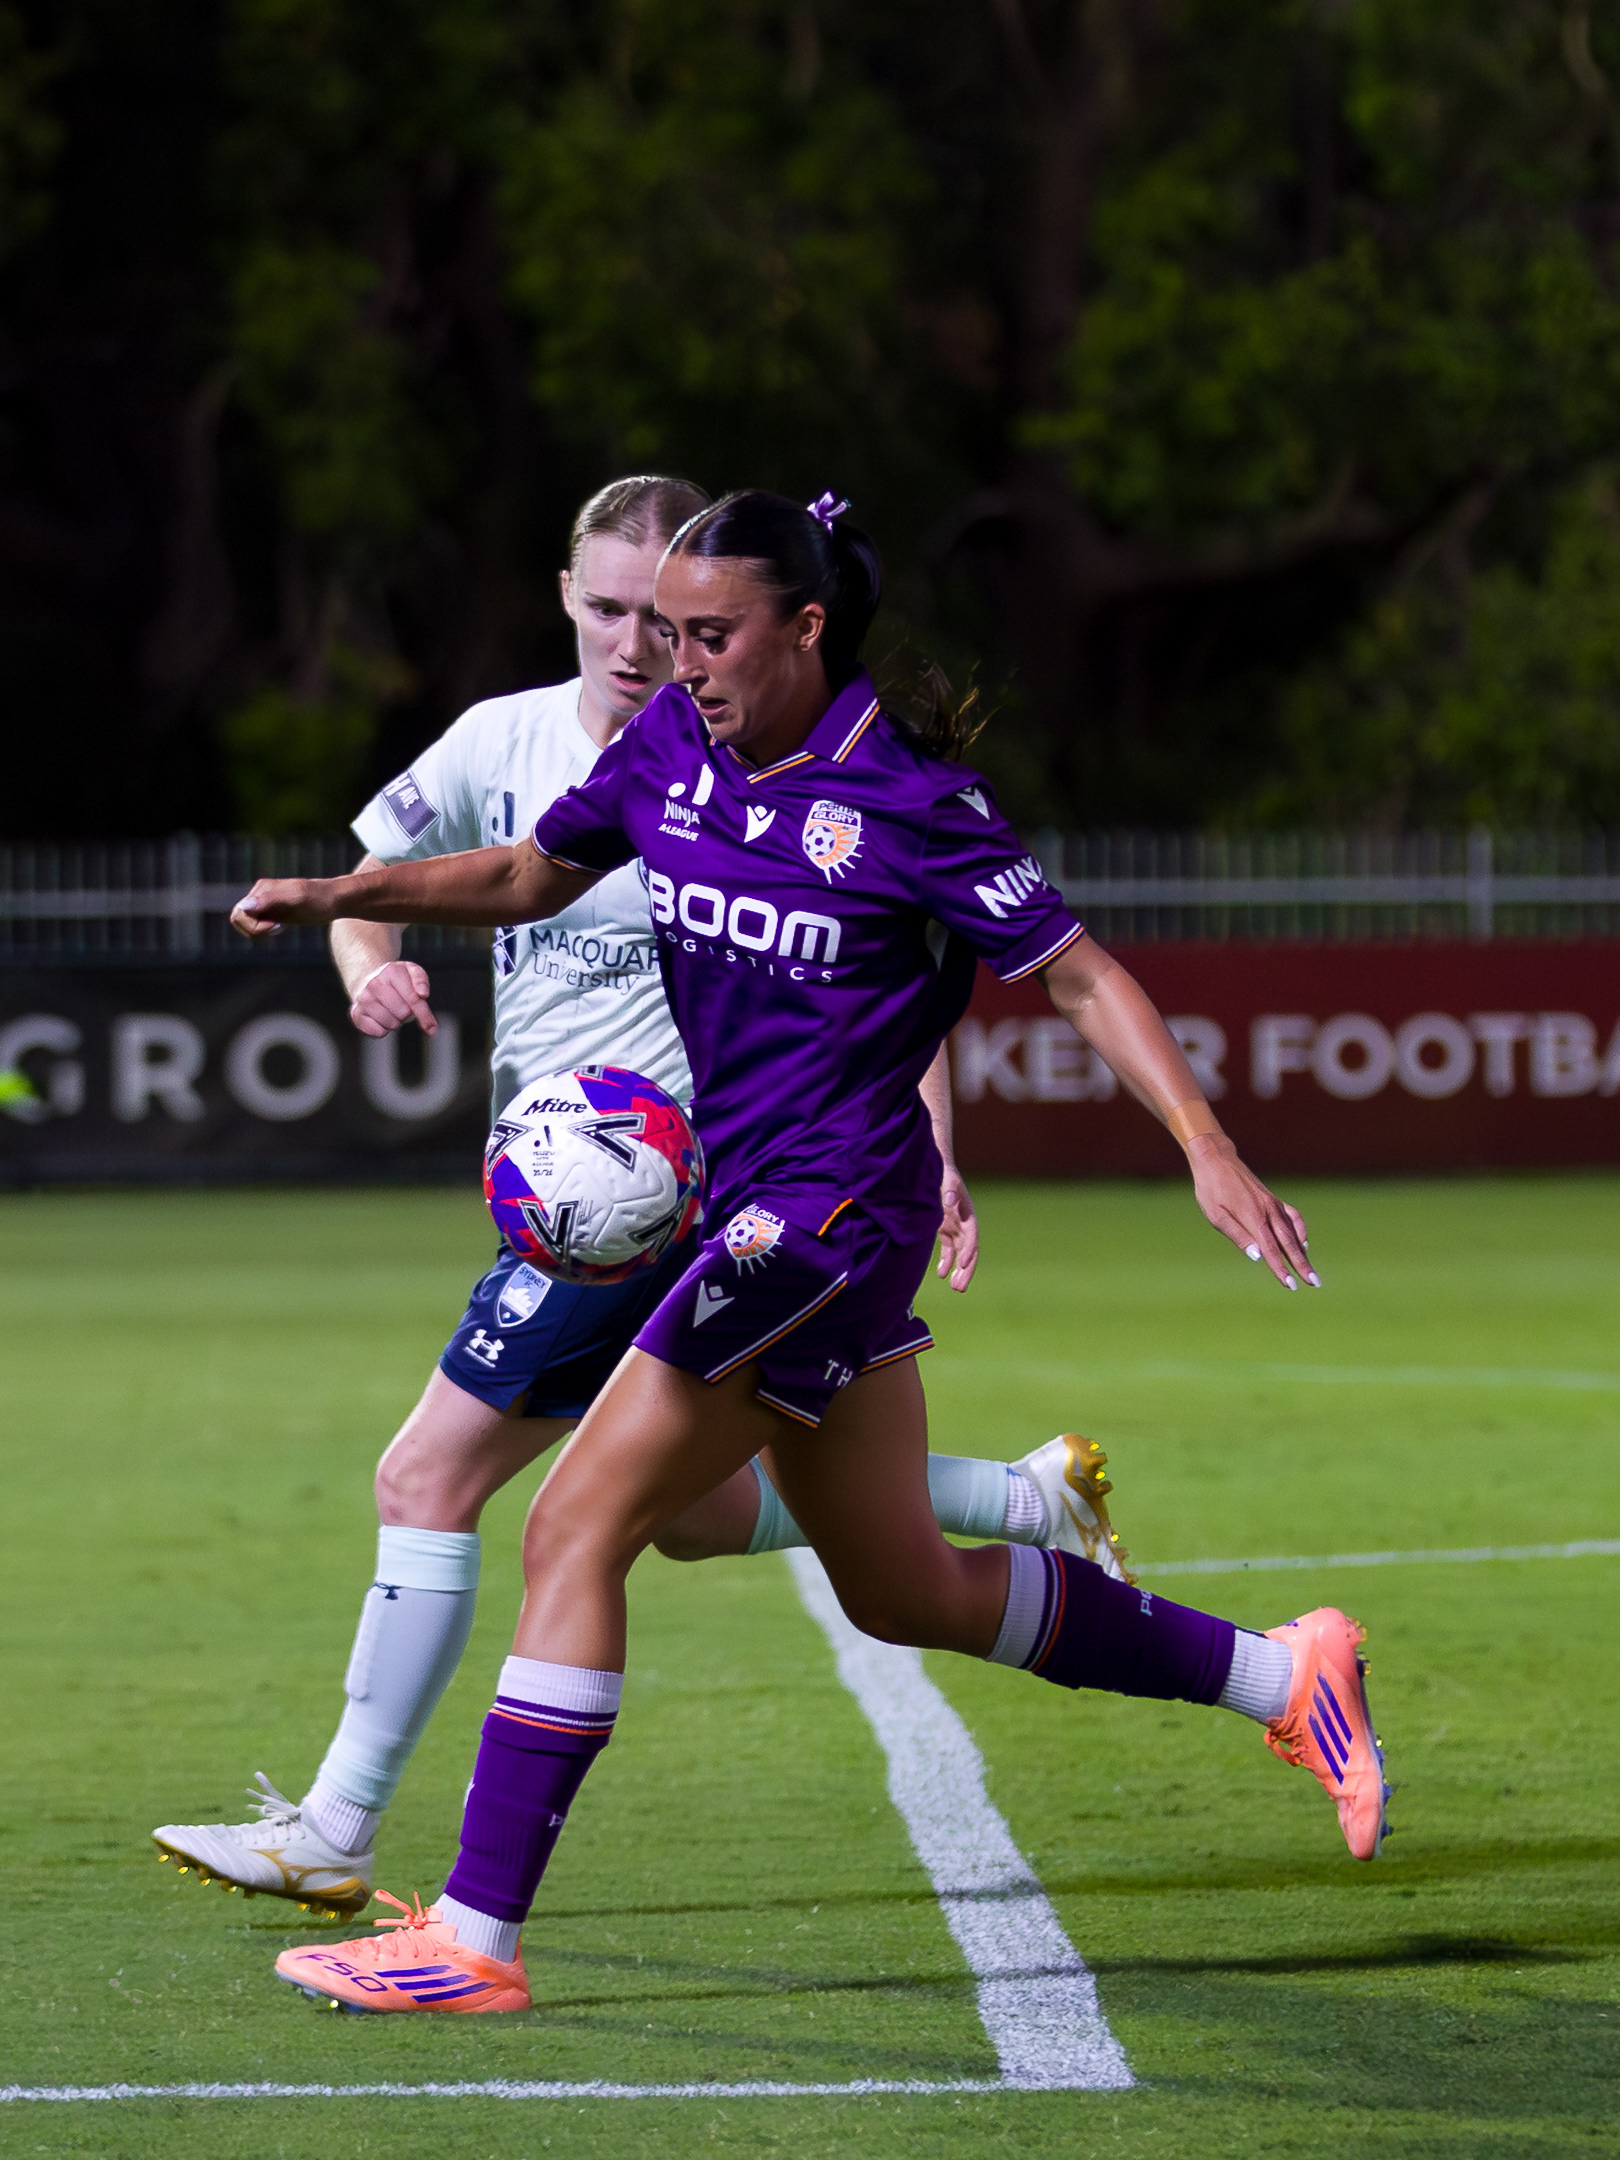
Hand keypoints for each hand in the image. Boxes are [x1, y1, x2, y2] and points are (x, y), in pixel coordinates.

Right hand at [230, 878, 336, 938]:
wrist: (334, 900)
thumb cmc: (319, 899)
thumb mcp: (297, 898)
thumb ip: (270, 900)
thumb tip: (244, 907)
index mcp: (262, 889)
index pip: (240, 914)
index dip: (254, 926)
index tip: (277, 925)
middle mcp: (259, 895)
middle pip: (238, 919)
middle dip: (255, 930)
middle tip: (278, 928)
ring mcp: (263, 903)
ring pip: (245, 924)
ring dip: (259, 932)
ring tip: (280, 927)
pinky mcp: (269, 912)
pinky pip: (254, 925)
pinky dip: (264, 931)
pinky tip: (281, 927)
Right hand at [350, 960, 436, 1038]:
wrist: (367, 980)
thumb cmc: (396, 979)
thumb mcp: (412, 972)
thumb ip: (421, 980)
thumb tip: (423, 994)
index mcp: (391, 971)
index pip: (413, 1000)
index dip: (424, 1015)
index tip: (431, 1028)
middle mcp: (374, 984)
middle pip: (403, 1014)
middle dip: (407, 1014)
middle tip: (402, 1006)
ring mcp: (363, 999)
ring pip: (391, 1025)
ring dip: (396, 1022)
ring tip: (391, 1010)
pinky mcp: (356, 1014)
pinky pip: (378, 1032)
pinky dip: (383, 1029)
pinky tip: (380, 1017)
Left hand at [936, 1161, 978, 1291]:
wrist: (936, 1170)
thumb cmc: (943, 1175)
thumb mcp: (947, 1180)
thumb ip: (950, 1190)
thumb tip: (952, 1201)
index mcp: (968, 1214)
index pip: (972, 1236)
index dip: (969, 1250)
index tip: (962, 1264)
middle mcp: (964, 1224)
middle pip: (969, 1251)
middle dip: (966, 1270)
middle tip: (960, 1288)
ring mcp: (955, 1228)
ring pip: (960, 1254)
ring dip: (959, 1271)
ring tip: (955, 1288)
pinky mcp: (946, 1230)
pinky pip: (949, 1250)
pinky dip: (946, 1262)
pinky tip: (941, 1275)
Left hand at [1186, 1133, 1317, 1288]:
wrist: (1216, 1160)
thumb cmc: (1211, 1190)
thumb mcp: (1216, 1215)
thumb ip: (1238, 1236)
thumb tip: (1258, 1257)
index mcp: (1253, 1217)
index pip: (1271, 1249)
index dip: (1281, 1269)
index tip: (1291, 1286)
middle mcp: (1269, 1210)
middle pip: (1289, 1243)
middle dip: (1302, 1265)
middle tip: (1315, 1283)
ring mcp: (1273, 1204)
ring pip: (1293, 1232)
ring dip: (1302, 1252)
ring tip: (1309, 1270)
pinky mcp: (1273, 1200)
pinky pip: (1293, 1217)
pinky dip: (1300, 1231)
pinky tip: (1302, 1243)